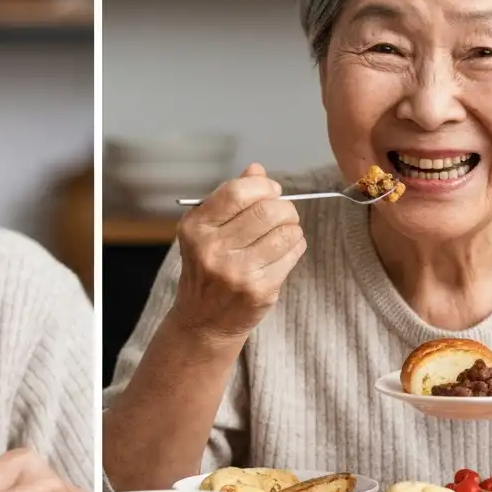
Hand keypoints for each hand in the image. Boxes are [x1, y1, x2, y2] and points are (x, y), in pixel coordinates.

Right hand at [170, 163, 305, 341]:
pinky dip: (295, 247)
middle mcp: (212, 248)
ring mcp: (236, 271)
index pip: (238, 191)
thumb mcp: (206, 230)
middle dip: (283, 207)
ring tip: (282, 235)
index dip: (263, 186)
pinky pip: (293, 253)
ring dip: (292, 228)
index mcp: (196, 227)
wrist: (203, 321)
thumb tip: (256, 170)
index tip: (271, 191)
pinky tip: (283, 252)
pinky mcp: (259, 289)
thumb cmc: (207, 270)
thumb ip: (230, 198)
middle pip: (268, 209)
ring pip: (286, 231)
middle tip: (282, 214)